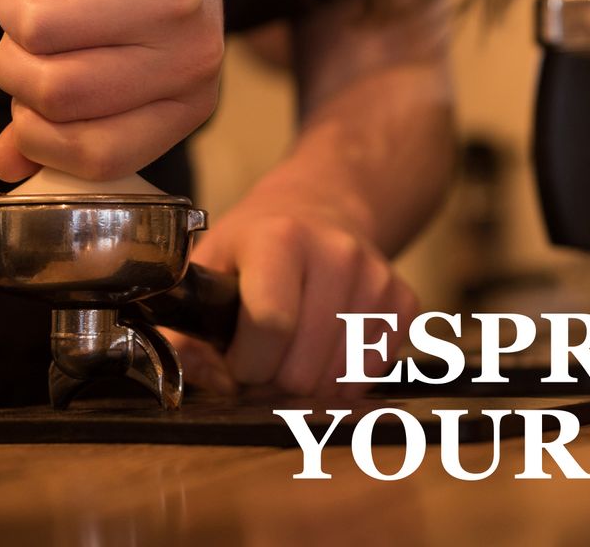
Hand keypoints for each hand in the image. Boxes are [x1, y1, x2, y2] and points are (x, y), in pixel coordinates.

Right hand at [0, 0, 223, 180]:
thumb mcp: (120, 63)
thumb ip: (66, 120)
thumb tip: (6, 169)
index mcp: (193, 101)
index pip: (97, 158)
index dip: (40, 138)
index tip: (28, 109)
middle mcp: (194, 56)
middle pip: (57, 93)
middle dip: (15, 68)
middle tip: (28, 39)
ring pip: (36, 28)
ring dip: (16, 8)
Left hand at [172, 186, 418, 398]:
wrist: (319, 206)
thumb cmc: (254, 245)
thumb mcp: (208, 269)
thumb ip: (187, 335)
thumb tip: (216, 384)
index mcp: (280, 238)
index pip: (270, 325)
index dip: (245, 365)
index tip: (236, 358)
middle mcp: (337, 251)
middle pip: (303, 368)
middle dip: (274, 381)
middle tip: (264, 357)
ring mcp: (376, 274)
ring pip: (338, 379)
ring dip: (308, 384)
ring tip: (292, 351)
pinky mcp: (403, 297)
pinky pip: (372, 372)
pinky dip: (345, 377)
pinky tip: (326, 347)